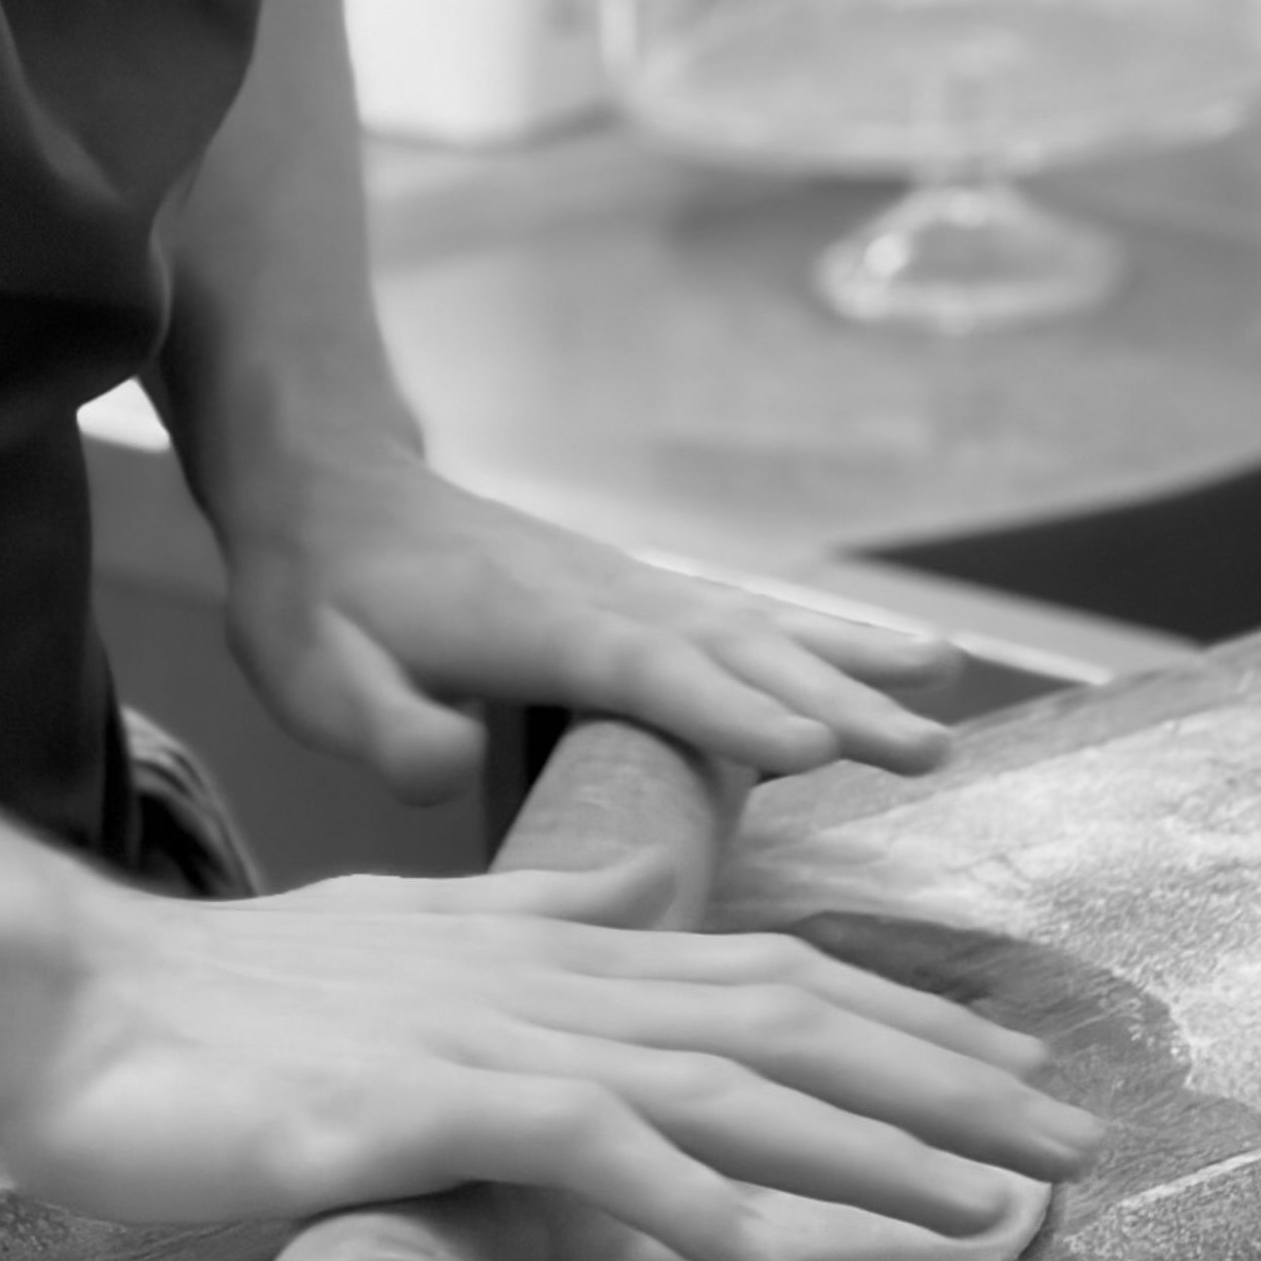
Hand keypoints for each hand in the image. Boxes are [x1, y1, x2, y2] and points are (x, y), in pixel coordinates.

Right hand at [0, 861, 1102, 1260]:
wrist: (69, 1002)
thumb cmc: (226, 1006)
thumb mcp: (413, 942)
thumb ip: (542, 916)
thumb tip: (648, 892)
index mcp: (551, 946)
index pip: (766, 977)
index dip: (905, 1023)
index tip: (1012, 1076)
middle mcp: (547, 975)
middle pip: (788, 1017)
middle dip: (945, 1079)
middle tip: (1078, 1138)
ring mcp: (489, 1032)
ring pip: (723, 1077)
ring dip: (868, 1140)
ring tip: (993, 1199)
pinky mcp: (420, 1097)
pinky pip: (588, 1144)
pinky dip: (696, 1196)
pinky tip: (786, 1249)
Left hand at [215, 446, 959, 801]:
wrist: (331, 491)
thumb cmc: (321, 597)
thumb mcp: (313, 673)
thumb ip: (382, 725)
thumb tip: (443, 768)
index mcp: (534, 625)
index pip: (646, 671)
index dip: (727, 713)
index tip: (816, 750)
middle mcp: (604, 597)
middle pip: (735, 652)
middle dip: (836, 702)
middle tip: (925, 753)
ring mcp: (632, 590)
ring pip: (759, 630)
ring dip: (853, 666)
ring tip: (946, 695)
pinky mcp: (642, 598)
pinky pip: (752, 620)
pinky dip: (832, 638)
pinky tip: (907, 658)